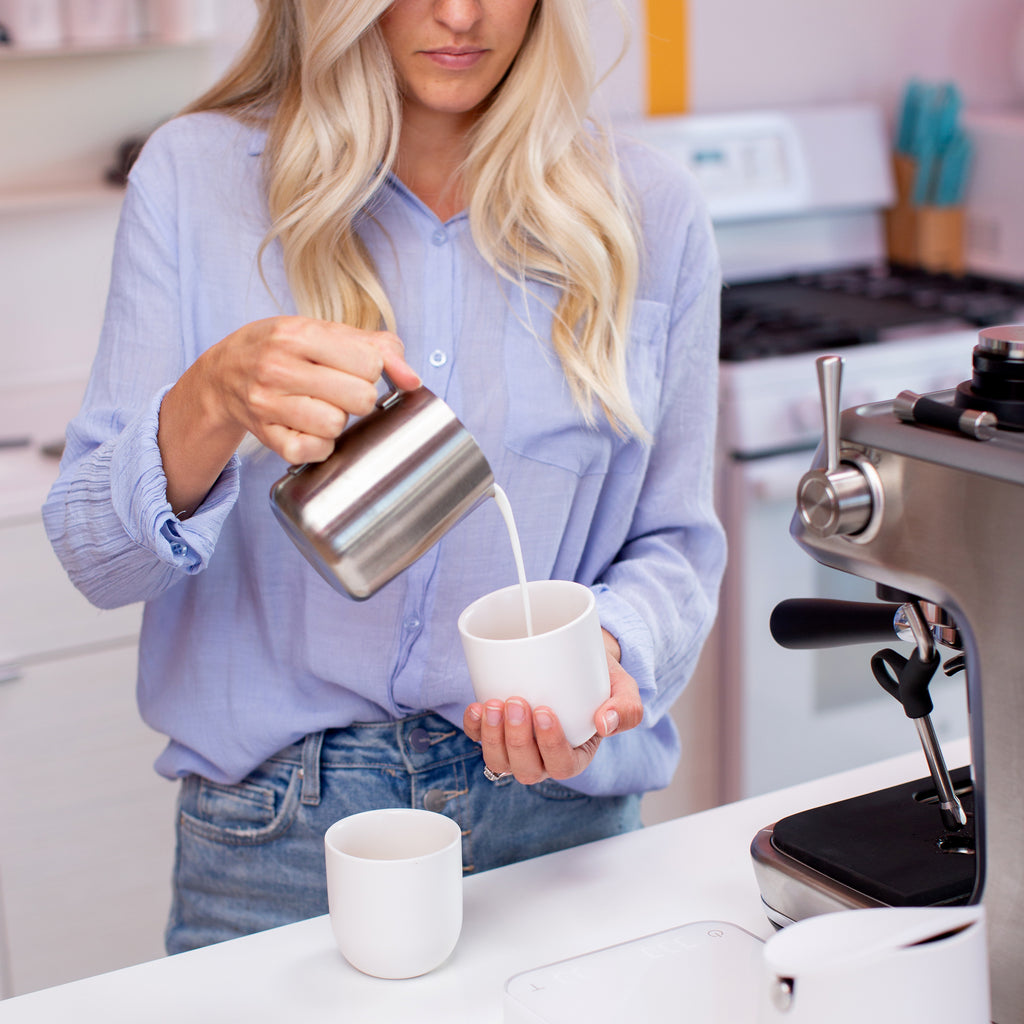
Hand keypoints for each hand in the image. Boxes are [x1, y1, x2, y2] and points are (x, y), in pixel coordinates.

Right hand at [196, 315, 420, 464]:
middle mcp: (278, 366)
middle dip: (360, 398)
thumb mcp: (326, 332)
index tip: (354, 369)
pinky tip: (311, 429)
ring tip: (323, 408)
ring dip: (338, 421)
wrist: (224, 372)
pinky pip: (312, 451)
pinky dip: (320, 446)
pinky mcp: (264, 434)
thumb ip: (379, 347)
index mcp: (298, 333)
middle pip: (359, 397)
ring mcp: (267, 402)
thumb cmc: (284, 349)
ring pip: (335, 425)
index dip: (371, 370)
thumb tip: (413, 380)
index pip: (369, 362)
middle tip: (342, 392)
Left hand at [462, 629, 643, 785]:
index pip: (562, 765)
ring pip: (499, 761)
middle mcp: (544, 758)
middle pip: (526, 768)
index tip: (544, 712)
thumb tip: (605, 723)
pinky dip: (473, 728)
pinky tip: (476, 707)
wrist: (575, 658)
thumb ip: (626, 708)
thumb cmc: (600, 679)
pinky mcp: (497, 730)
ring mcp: (517, 747)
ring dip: (492, 737)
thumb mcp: (624, 690)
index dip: (550, 745)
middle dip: (516, 740)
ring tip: (494, 704)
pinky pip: (478, 741)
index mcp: (576, 755)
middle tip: (517, 702)